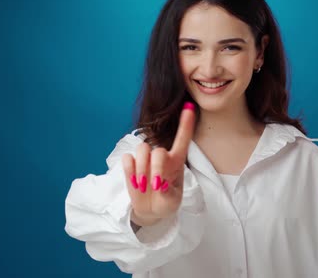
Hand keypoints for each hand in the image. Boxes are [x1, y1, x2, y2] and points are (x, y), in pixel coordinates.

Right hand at [122, 102, 195, 225]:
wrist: (152, 211)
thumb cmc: (167, 202)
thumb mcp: (172, 201)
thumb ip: (167, 192)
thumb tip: (157, 183)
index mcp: (177, 161)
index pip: (182, 139)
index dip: (186, 124)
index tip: (189, 107)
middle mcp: (162, 156)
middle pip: (157, 149)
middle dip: (156, 167)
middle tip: (155, 185)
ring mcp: (145, 160)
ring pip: (141, 149)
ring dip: (141, 168)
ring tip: (143, 186)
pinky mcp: (131, 165)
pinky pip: (127, 159)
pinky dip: (130, 170)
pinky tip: (135, 182)